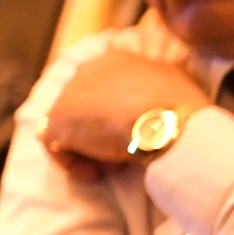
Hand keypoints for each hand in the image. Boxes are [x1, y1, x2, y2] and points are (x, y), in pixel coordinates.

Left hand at [41, 50, 209, 179]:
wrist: (163, 123)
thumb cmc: (178, 106)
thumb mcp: (176, 82)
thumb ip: (158, 83)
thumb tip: (156, 92)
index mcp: (114, 61)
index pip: (105, 88)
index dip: (117, 113)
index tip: (134, 132)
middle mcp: (86, 71)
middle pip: (86, 107)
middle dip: (101, 130)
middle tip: (122, 150)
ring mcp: (67, 95)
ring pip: (71, 125)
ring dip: (89, 147)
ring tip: (112, 164)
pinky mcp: (57, 121)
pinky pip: (56, 145)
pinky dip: (73, 162)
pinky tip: (94, 173)